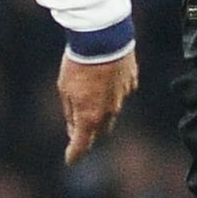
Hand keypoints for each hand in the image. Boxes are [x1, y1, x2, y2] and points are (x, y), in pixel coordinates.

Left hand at [58, 48, 137, 163]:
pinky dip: (112, 92)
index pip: (82, 144)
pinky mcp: (132, 82)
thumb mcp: (65, 89)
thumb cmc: (78, 63)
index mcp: (89, 116)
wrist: (102, 37)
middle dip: (90, 132)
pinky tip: (104, 78)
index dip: (75, 154)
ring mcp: (123, 97)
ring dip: (101, 110)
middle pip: (99, 131)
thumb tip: (74, 128)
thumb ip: (70, 112)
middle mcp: (109, 112)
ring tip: (90, 93)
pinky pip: (121, 93)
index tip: (70, 160)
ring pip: (112, 112)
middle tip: (79, 129)